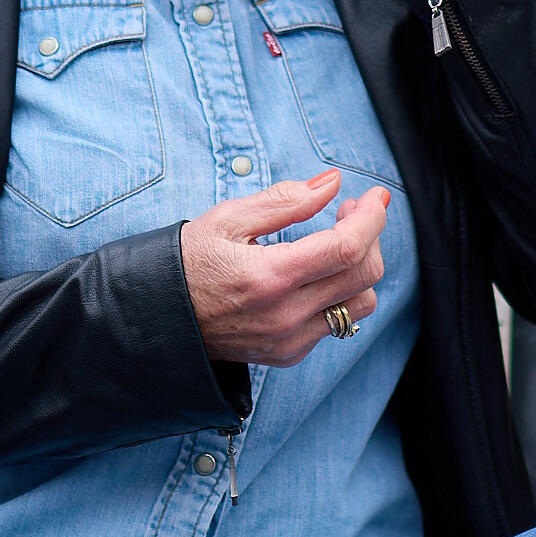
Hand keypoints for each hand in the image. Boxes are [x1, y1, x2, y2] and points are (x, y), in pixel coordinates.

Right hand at [181, 171, 387, 364]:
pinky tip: (315, 274)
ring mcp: (290, 340)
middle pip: (363, 275)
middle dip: (369, 235)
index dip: (370, 219)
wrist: (161, 315)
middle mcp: (285, 315)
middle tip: (348, 212)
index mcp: (269, 277)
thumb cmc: (190, 260)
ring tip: (334, 243)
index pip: (346, 248)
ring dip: (359, 267)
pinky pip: (336, 322)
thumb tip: (332, 183)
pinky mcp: (289, 354)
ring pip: (360, 304)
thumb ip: (285, 200)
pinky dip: (339, 293)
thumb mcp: (229, 218)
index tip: (374, 197)